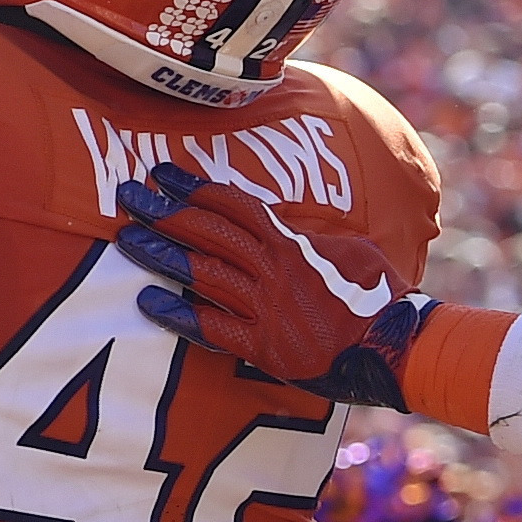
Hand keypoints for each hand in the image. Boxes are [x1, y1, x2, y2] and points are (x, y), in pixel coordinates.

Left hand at [116, 164, 434, 403]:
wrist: (394, 347)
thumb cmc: (380, 296)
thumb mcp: (351, 249)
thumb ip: (312, 237)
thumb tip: (291, 227)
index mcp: (294, 242)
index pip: (234, 204)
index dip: (194, 188)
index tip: (162, 174)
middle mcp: (274, 269)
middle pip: (208, 232)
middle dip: (164, 212)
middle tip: (128, 197)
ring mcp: (266, 308)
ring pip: (202, 273)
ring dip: (161, 254)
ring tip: (127, 240)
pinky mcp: (263, 347)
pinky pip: (211, 327)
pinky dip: (178, 313)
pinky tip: (148, 302)